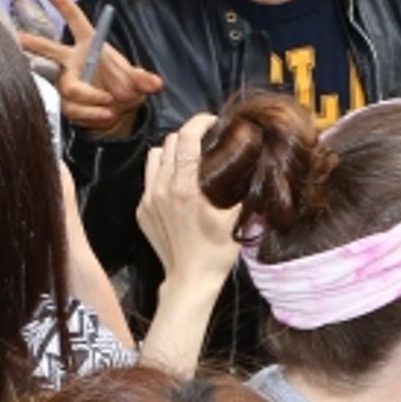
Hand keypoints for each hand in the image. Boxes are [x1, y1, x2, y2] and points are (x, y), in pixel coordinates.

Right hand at [17, 0, 162, 137]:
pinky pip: (73, 108)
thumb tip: (154, 83)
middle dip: (35, 44)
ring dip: (90, 99)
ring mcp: (66, 82)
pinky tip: (104, 116)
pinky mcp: (65, 103)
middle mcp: (72, 61)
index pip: (76, 21)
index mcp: (89, 45)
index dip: (64, 6)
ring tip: (109, 108)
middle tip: (19, 38)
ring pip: (69, 88)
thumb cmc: (124, 87)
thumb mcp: (137, 81)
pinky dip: (91, 114)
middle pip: (50, 50)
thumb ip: (143, 80)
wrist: (118, 112)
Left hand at [137, 114, 239, 288]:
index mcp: (185, 188)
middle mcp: (162, 190)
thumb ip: (244, 188)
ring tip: (188, 157)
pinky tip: (178, 182)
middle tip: (204, 140)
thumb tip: (258, 164)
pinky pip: (149, 179)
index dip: (199, 122)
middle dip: (188, 135)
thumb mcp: (235, 218)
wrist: (189, 280)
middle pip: (169, 142)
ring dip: (171, 151)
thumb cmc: (216, 252)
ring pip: (154, 157)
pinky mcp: (141, 211)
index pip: (187, 139)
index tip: (211, 121)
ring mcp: (148, 200)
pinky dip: (162, 173)